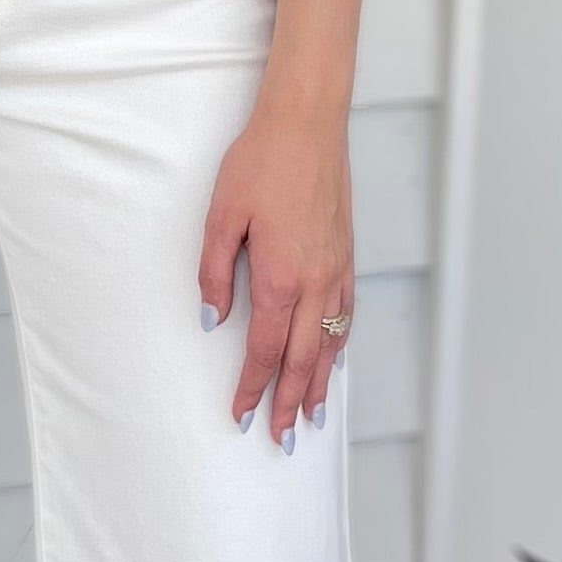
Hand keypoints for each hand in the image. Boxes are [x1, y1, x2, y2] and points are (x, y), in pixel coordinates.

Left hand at [197, 89, 353, 445]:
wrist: (308, 123)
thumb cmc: (260, 164)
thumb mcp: (221, 217)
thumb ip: (214, 274)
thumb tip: (213, 320)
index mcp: (281, 279)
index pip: (265, 351)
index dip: (253, 388)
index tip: (243, 416)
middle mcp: (316, 284)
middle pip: (303, 360)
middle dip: (291, 403)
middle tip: (282, 438)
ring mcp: (337, 271)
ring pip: (331, 343)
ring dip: (320, 383)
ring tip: (314, 417)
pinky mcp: (347, 255)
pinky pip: (347, 315)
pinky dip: (339, 346)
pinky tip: (334, 358)